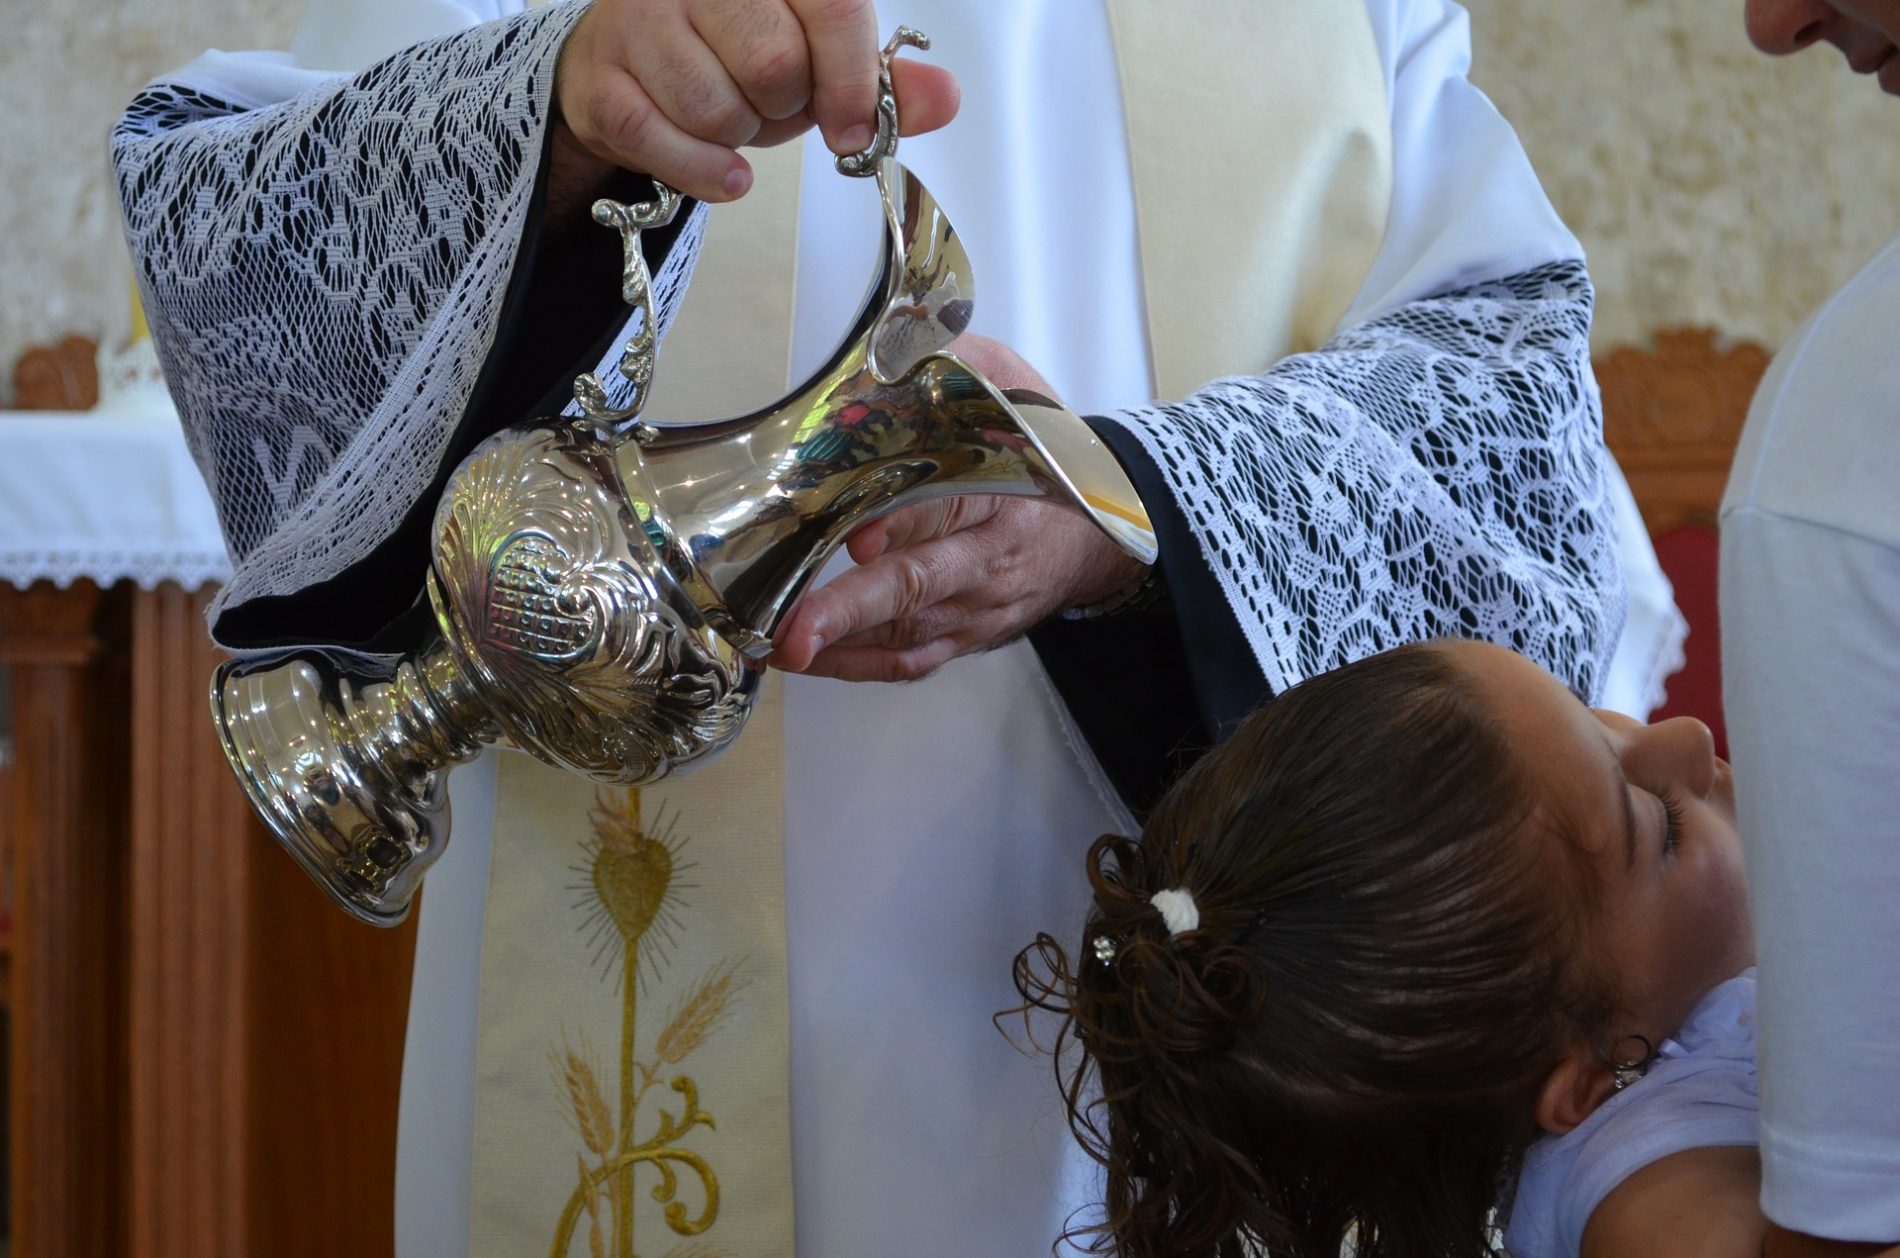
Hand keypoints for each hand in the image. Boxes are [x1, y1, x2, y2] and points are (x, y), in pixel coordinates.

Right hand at [552, 0, 959, 204]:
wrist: (627, 66)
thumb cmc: (732, 52)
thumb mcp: (816, 56)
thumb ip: (880, 77)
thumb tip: (944, 97)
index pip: (830, 6)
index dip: (852, 79)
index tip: (854, 129)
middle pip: (774, 66)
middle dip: (785, 108)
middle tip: (770, 103)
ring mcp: (639, 19)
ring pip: (720, 110)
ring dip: (741, 138)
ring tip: (732, 116)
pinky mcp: (602, 78)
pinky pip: (667, 145)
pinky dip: (706, 173)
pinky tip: (720, 166)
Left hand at [770, 335, 1150, 681]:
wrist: (1091, 537)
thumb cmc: (1037, 456)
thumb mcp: (1012, 388)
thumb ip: (957, 366)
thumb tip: (886, 350)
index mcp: (1004, 490)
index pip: (946, 506)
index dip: (900, 523)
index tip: (856, 536)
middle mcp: (990, 558)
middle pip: (919, 584)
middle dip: (852, 607)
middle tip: (796, 627)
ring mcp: (979, 607)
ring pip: (907, 633)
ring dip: (840, 643)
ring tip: (777, 645)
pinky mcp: (966, 638)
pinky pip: (909, 661)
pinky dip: (856, 665)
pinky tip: (808, 659)